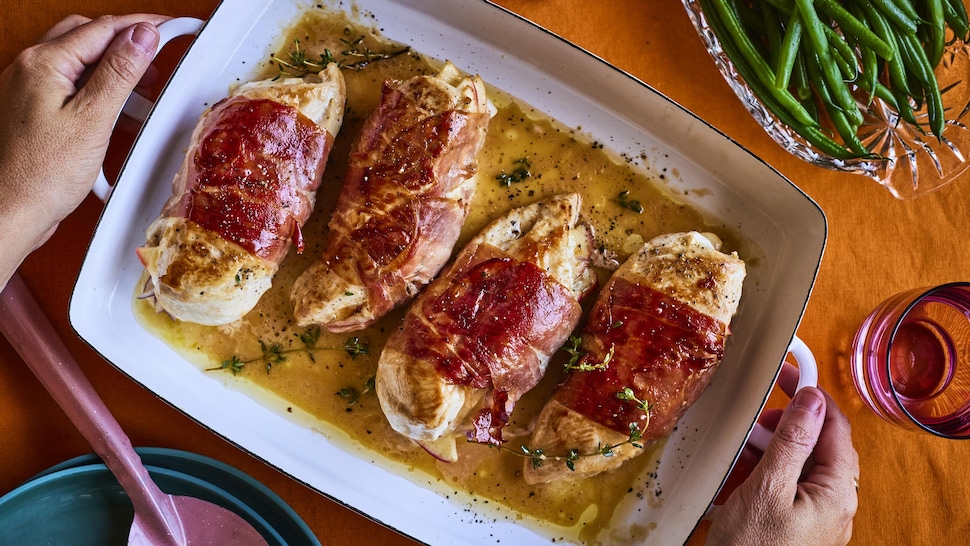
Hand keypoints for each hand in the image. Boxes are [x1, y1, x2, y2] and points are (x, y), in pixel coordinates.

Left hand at [0, 14, 166, 286]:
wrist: (11, 211)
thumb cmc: (41, 175)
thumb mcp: (93, 120)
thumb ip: (119, 73)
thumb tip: (142, 37)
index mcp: (43, 63)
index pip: (103, 28)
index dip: (142, 26)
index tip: (172, 27)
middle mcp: (30, 69)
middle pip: (88, 36)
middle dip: (126, 42)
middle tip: (159, 54)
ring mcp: (28, 89)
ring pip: (79, 60)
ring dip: (113, 68)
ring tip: (142, 90)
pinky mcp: (33, 110)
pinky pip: (70, 85)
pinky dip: (97, 91)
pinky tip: (114, 112)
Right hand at [706, 362, 859, 544]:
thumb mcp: (767, 488)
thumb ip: (792, 441)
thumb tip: (812, 400)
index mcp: (836, 491)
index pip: (834, 425)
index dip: (811, 394)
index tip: (786, 372)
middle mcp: (830, 502)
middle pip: (813, 444)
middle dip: (780, 427)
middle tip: (753, 422)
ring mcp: (811, 516)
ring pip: (792, 465)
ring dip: (763, 452)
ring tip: (737, 454)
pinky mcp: (790, 525)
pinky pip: (778, 488)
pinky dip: (756, 476)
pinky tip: (732, 480)